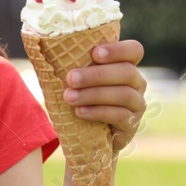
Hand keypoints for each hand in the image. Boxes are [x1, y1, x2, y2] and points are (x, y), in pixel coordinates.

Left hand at [63, 38, 146, 152]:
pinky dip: (98, 112)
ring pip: (124, 94)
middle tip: (71, 78)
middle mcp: (137, 82)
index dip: (118, 50)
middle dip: (96, 75)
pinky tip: (80, 112)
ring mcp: (137, 103)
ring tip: (69, 97)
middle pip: (127, 72)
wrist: (89, 136)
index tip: (95, 53)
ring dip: (94, 94)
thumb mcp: (79, 81)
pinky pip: (120, 116)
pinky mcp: (132, 124)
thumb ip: (76, 66)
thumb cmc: (81, 99)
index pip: (134, 50)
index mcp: (126, 65)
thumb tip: (48, 50)